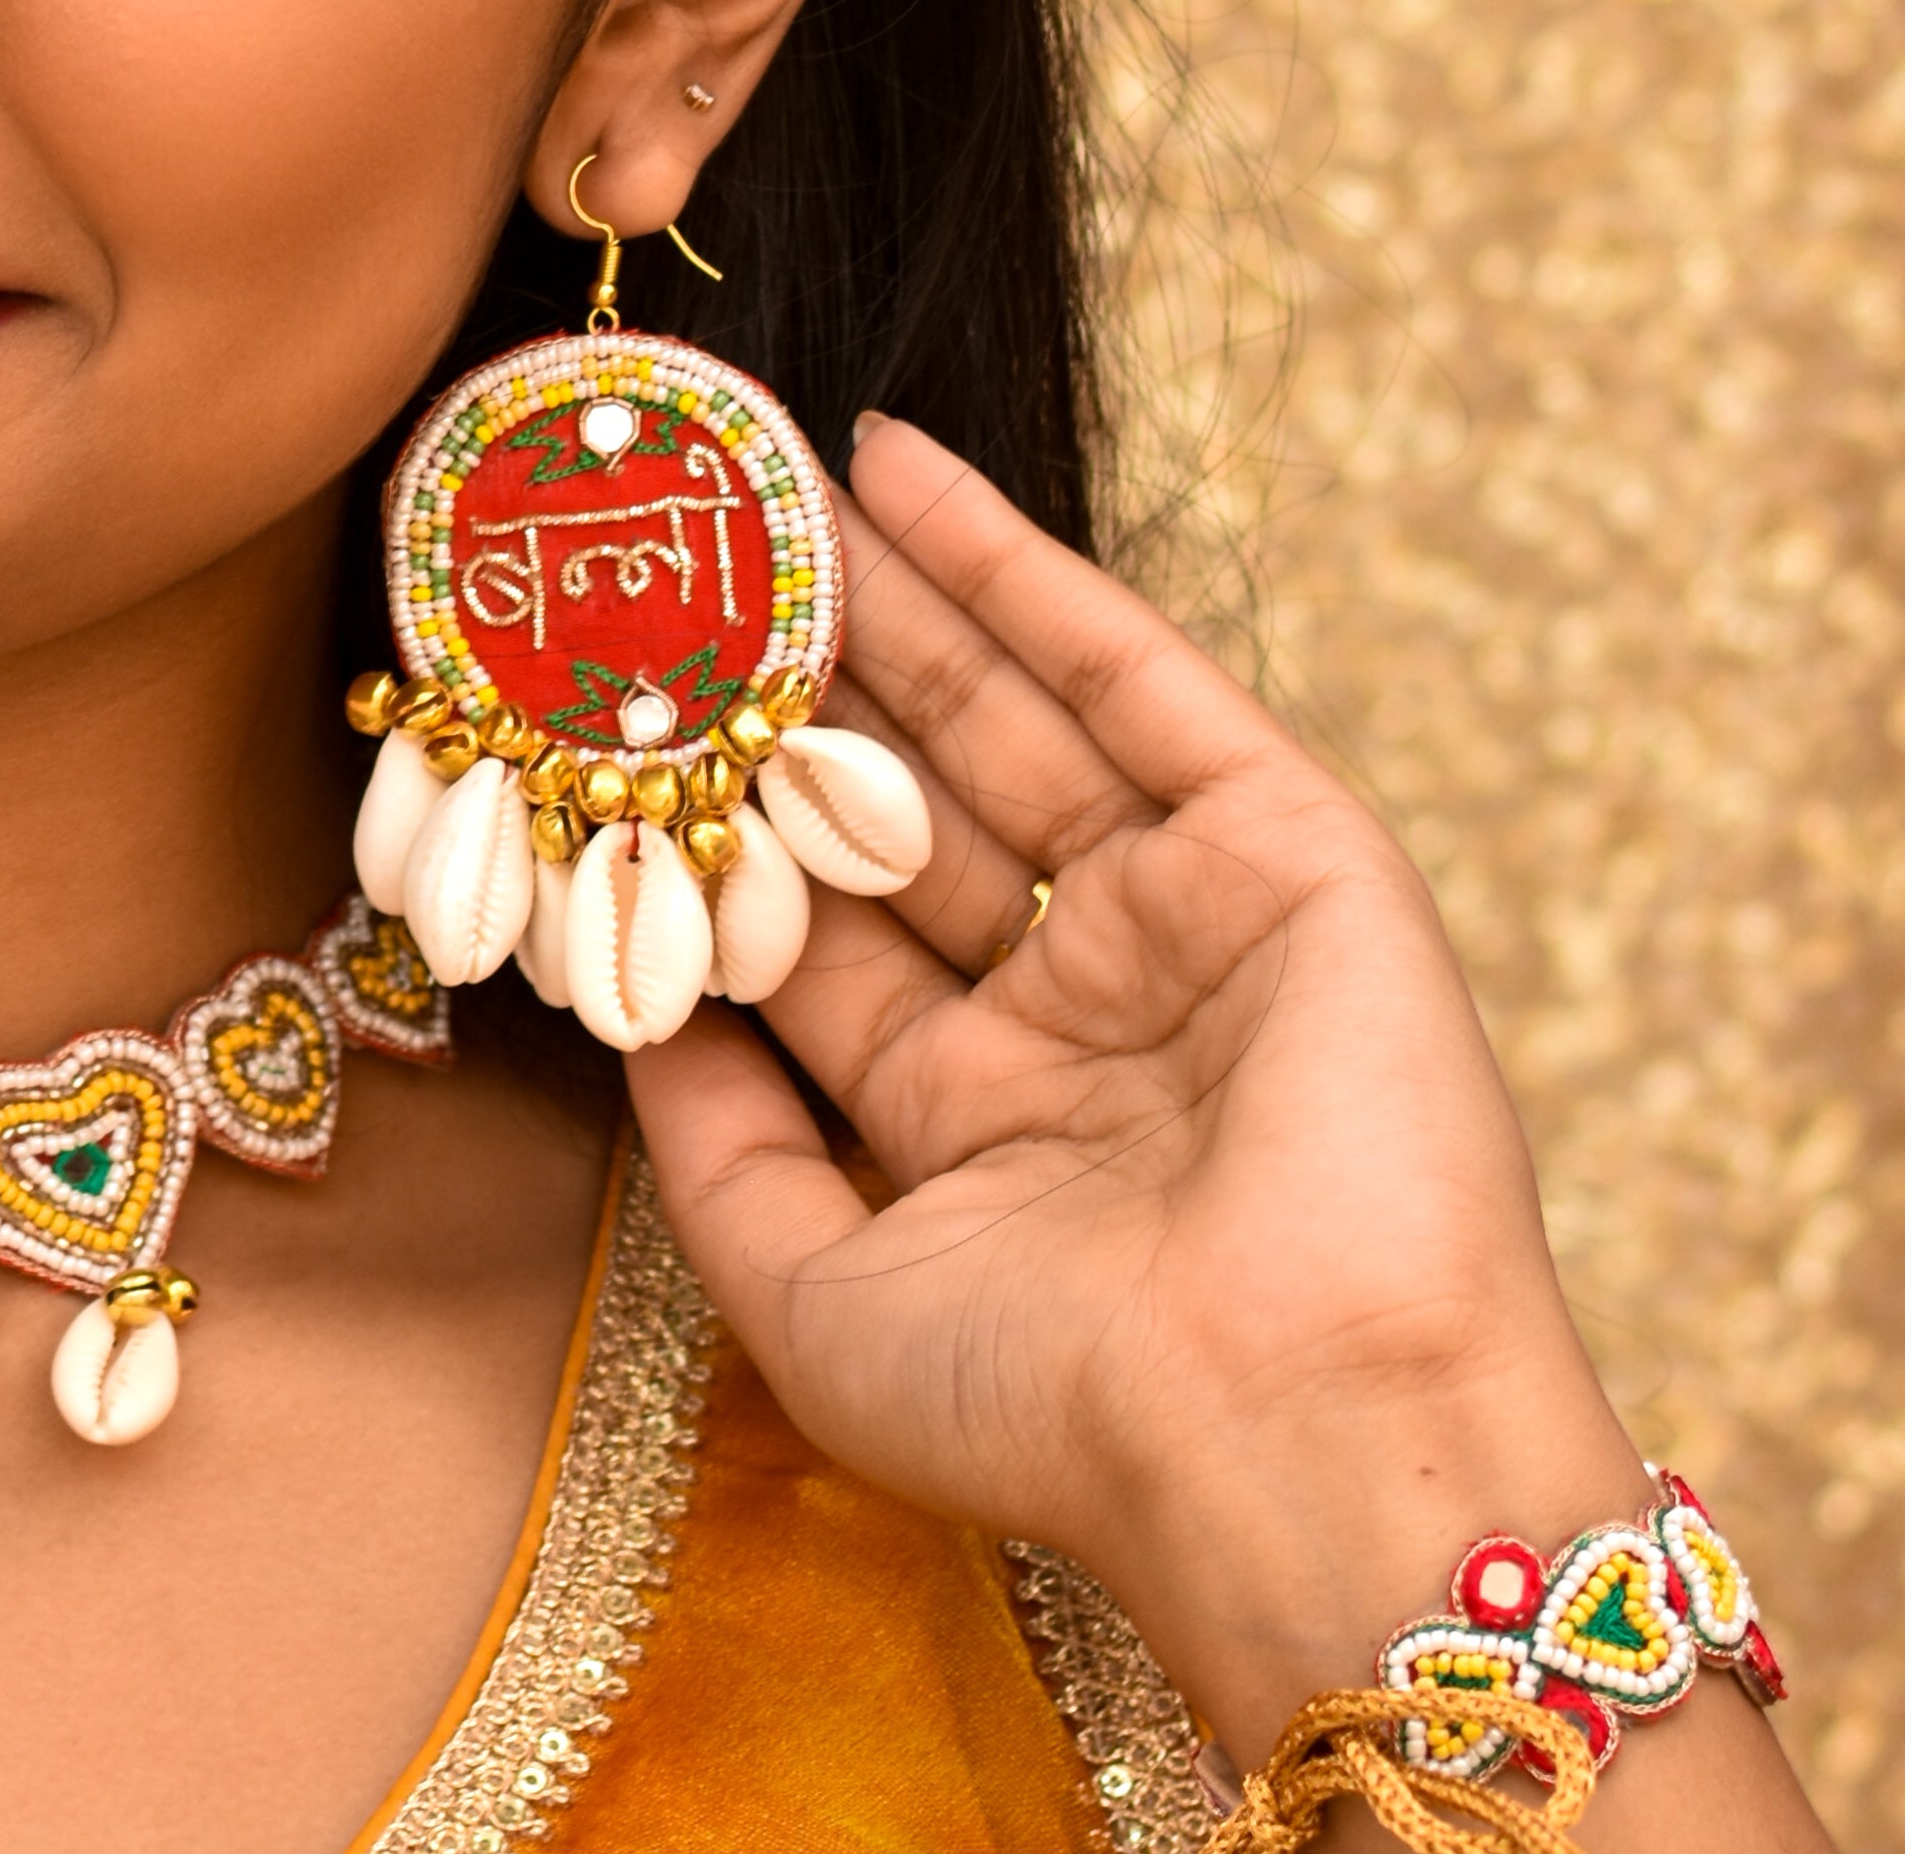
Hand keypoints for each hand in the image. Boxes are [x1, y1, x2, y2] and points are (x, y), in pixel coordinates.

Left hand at [624, 414, 1654, 1759]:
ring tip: (765, 478)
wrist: (1296, 1433)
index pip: (823, 928)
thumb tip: (628, 1011)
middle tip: (679, 548)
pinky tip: (903, 471)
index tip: (608, 711)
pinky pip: (1129, 677)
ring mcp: (1187, 923)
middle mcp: (1082, 1010)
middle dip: (800, 679)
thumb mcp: (819, 1298)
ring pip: (1005, 713)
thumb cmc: (1059, 1410)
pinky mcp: (1286, 853)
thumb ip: (716, 1152)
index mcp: (984, 1120)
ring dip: (888, 590)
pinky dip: (1017, 567)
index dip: (720, 819)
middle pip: (906, 798)